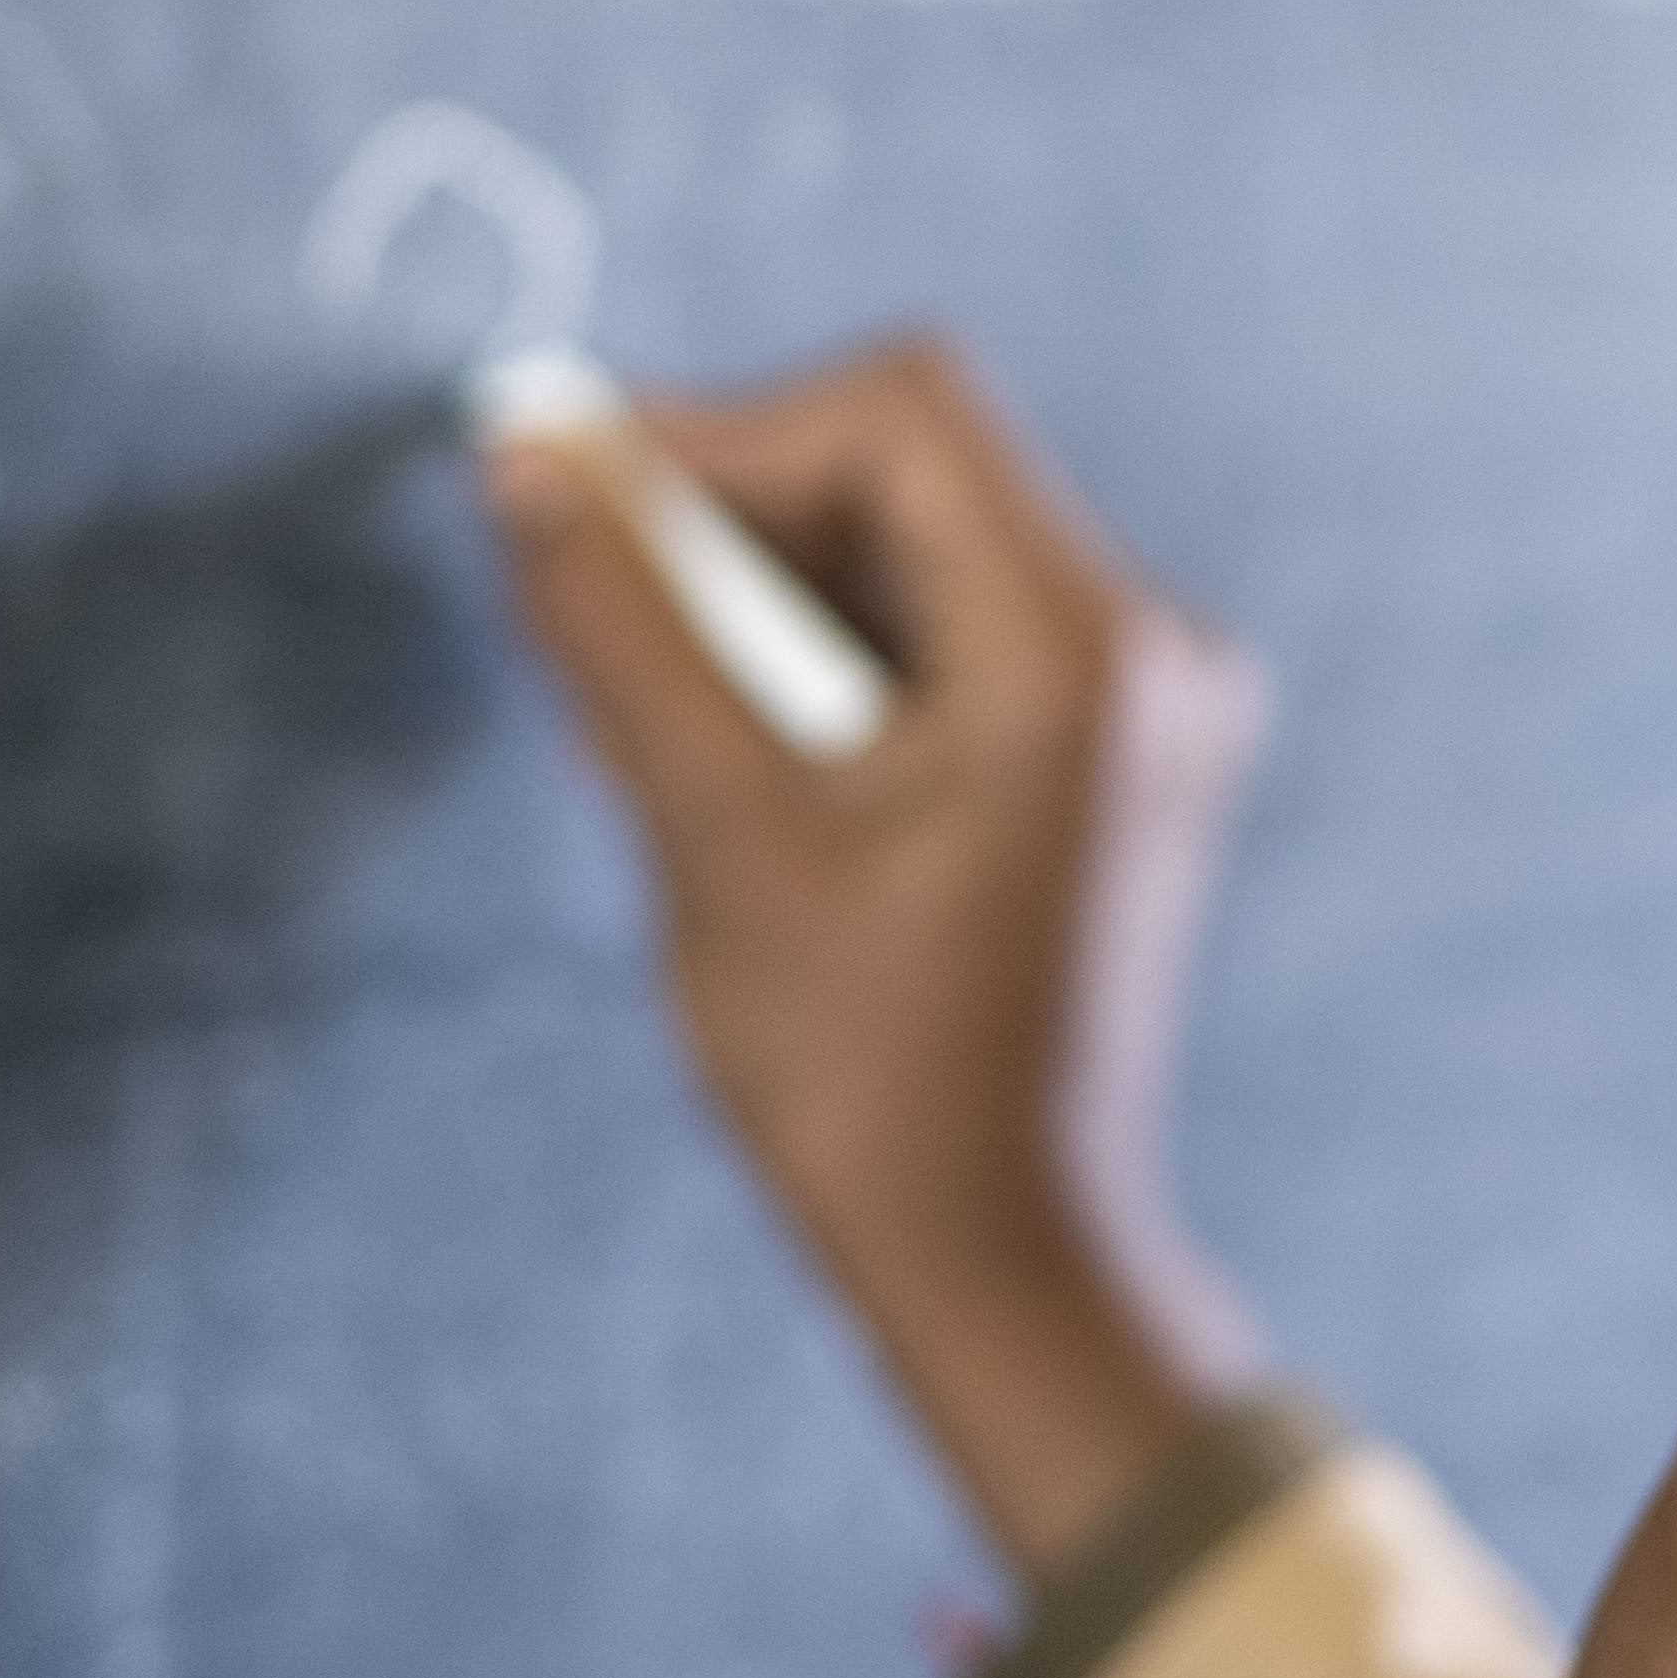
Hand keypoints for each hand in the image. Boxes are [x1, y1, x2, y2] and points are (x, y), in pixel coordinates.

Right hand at [493, 328, 1268, 1574]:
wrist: (1007, 1262)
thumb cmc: (868, 1079)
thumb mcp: (719, 835)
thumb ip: (624, 630)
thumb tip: (526, 462)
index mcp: (1081, 654)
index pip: (899, 414)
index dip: (722, 428)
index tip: (576, 487)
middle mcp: (1149, 647)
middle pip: (912, 470)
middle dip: (727, 515)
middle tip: (566, 583)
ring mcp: (1145, 701)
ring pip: (919, 549)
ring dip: (762, 592)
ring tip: (614, 693)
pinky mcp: (1112, 753)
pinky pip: (952, 635)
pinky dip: (824, 659)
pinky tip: (703, 739)